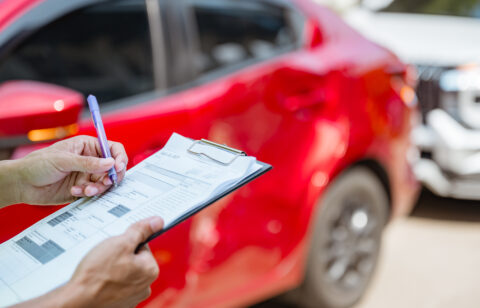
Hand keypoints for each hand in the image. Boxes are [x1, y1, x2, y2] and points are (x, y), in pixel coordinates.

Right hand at [12, 217, 163, 307]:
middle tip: (105, 258)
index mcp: (150, 270)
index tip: (115, 247)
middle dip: (120, 256)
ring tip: (100, 270)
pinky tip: (98, 281)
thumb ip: (140, 231)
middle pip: (134, 260)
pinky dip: (108, 282)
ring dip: (113, 269)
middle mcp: (144, 286)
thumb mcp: (120, 243)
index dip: (127, 243)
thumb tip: (157, 222)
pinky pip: (115, 286)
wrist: (76, 301)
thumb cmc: (97, 274)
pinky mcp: (118, 303)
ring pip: (124, 273)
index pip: (143, 246)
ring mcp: (131, 297)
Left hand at [13, 135, 127, 204]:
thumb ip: (88, 163)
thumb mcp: (63, 160)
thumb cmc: (38, 164)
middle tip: (104, 183)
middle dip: (110, 176)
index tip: (118, 168)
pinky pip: (94, 193)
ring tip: (85, 190)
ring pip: (105, 182)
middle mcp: (90, 160)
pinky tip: (74, 191)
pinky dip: (87, 194)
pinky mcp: (83, 189)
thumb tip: (110, 163)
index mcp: (88, 146)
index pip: (113, 149)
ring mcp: (87, 175)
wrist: (22, 184)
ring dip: (98, 187)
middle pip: (113, 168)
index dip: (119, 158)